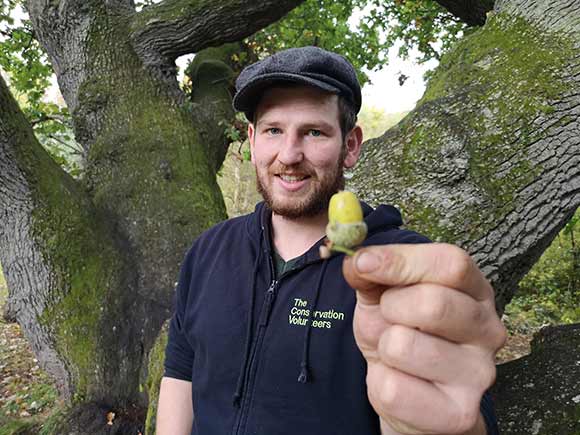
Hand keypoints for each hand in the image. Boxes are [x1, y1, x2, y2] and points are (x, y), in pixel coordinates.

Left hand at [342, 243, 505, 434]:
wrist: (410, 396)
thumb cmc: (400, 332)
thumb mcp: (383, 296)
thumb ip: (372, 274)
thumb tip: (356, 262)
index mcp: (475, 290)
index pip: (451, 263)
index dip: (401, 260)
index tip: (362, 263)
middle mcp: (489, 329)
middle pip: (432, 303)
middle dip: (389, 308)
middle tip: (388, 318)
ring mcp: (480, 374)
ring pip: (402, 345)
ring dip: (382, 347)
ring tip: (394, 354)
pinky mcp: (461, 414)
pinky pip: (393, 389)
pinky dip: (379, 383)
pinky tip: (398, 382)